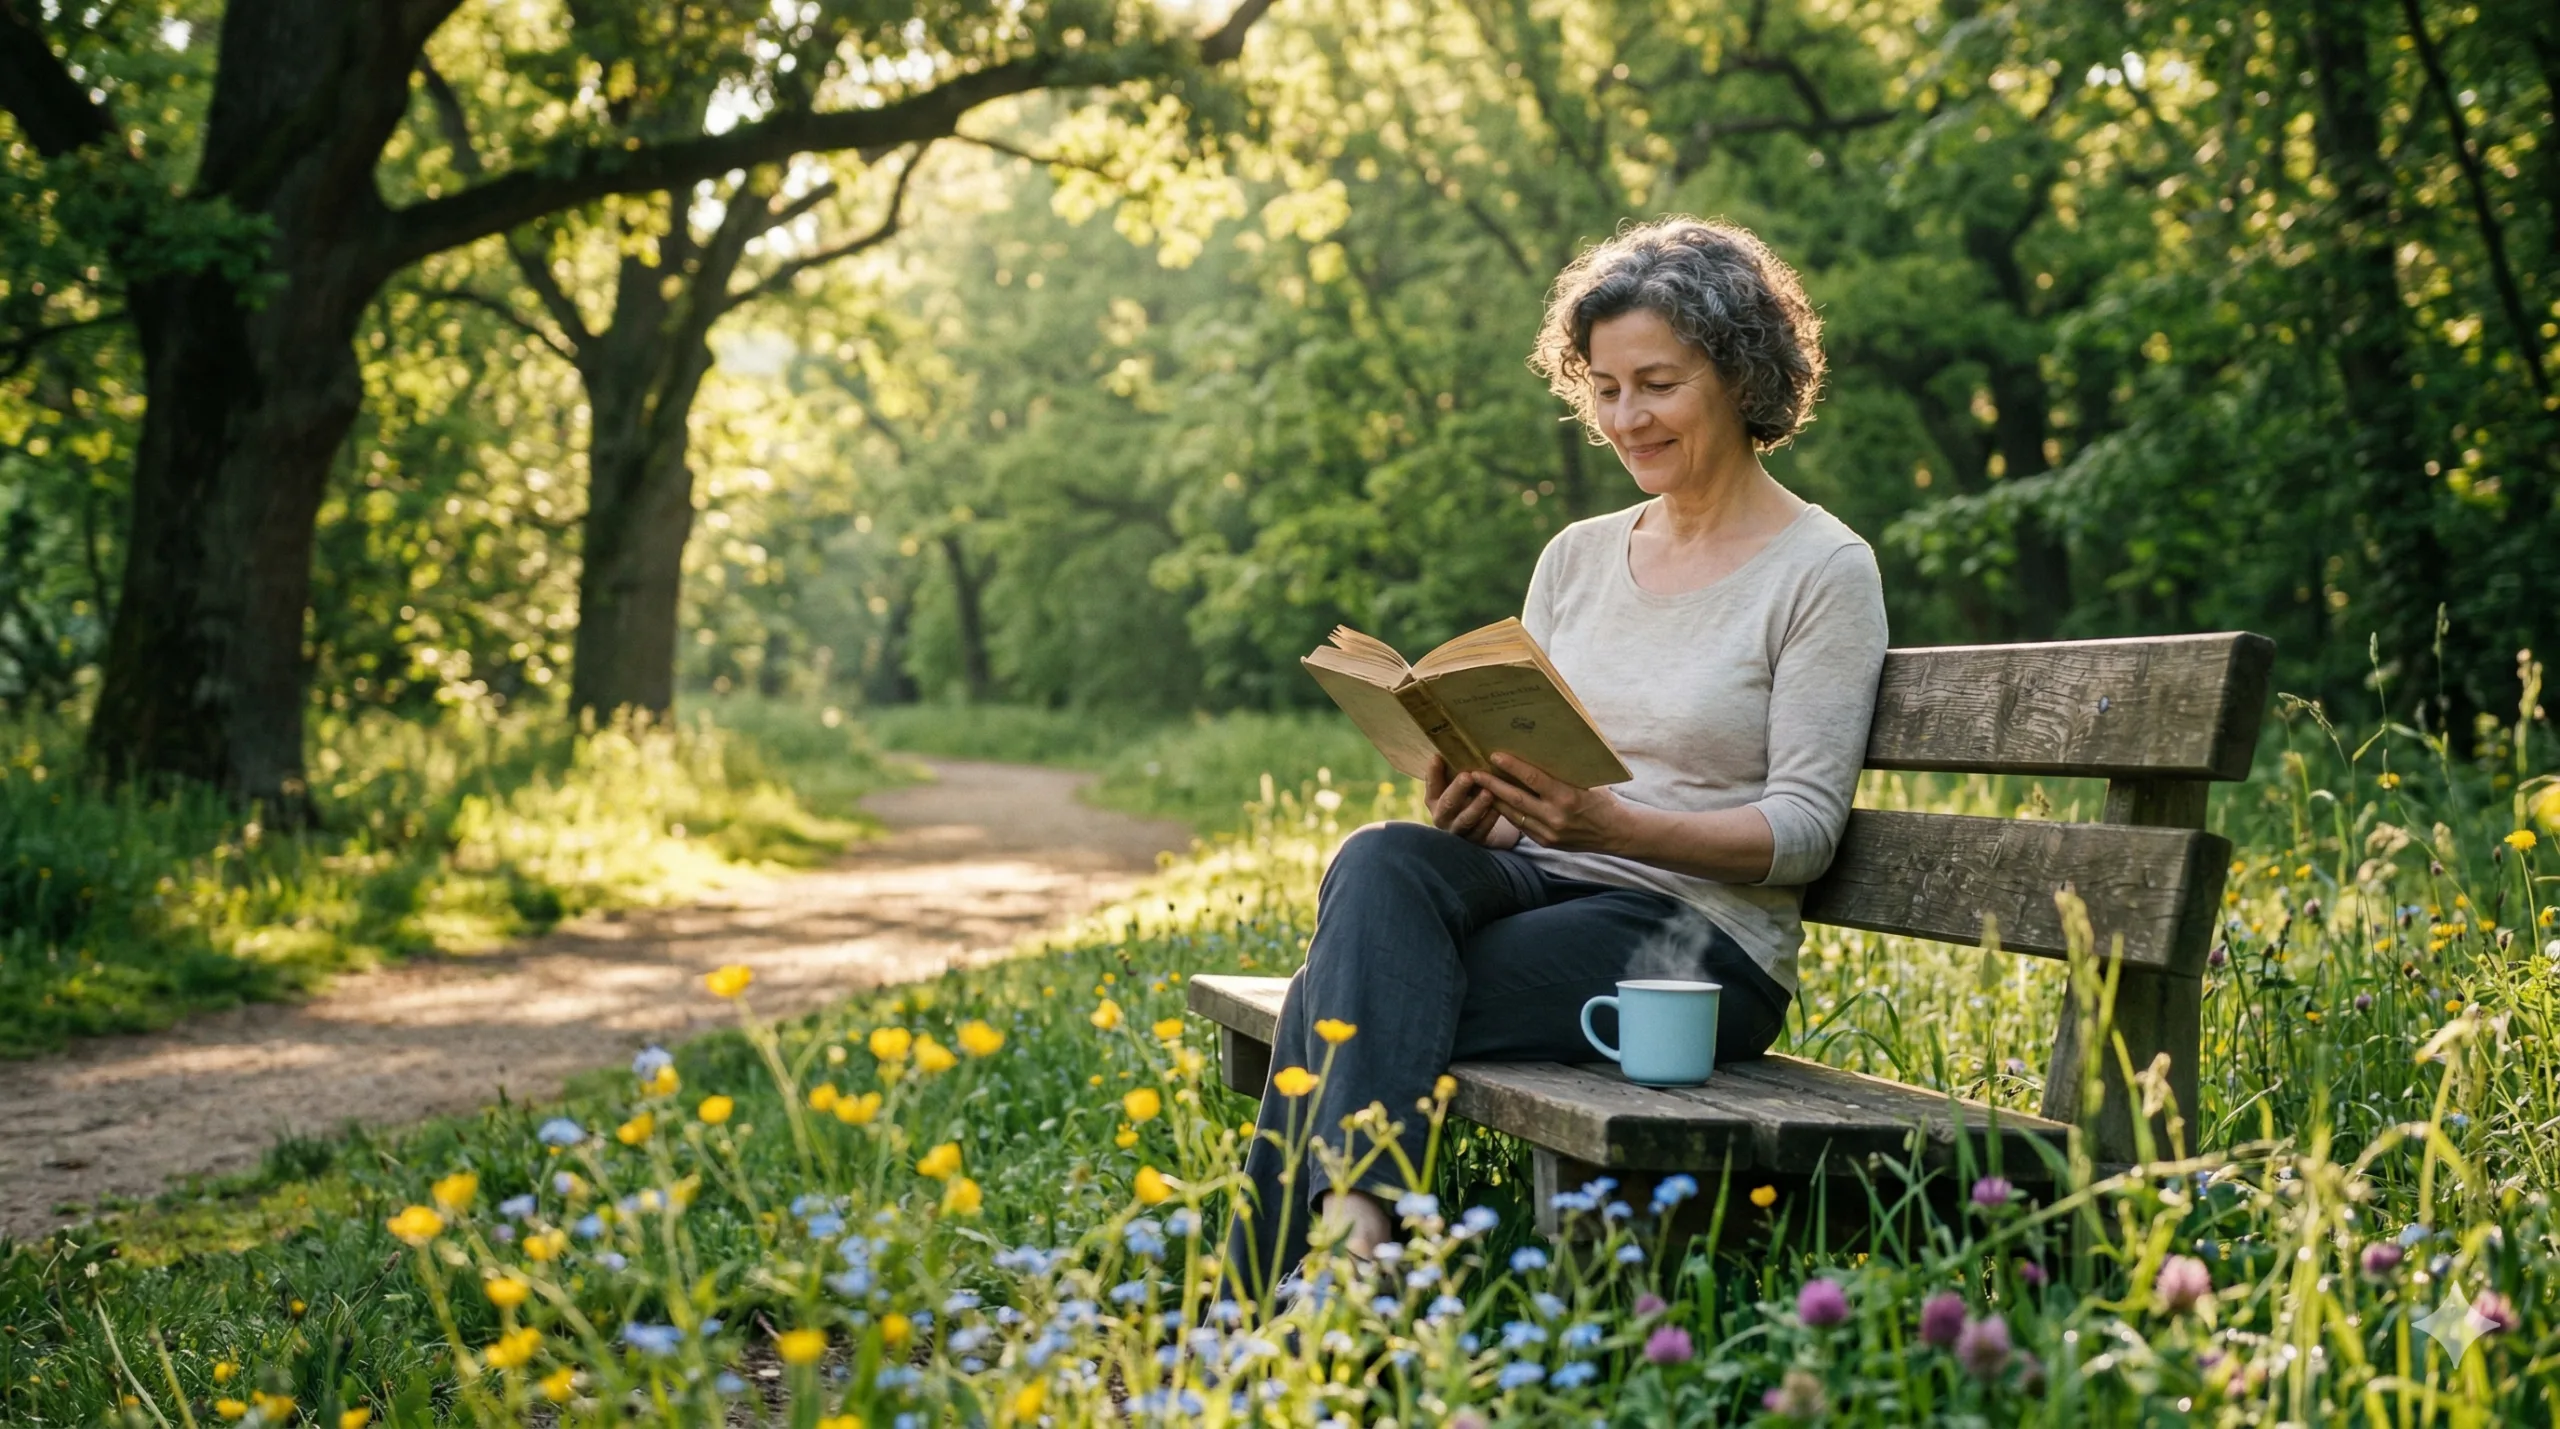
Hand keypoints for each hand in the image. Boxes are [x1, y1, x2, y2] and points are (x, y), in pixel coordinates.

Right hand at [1425, 755, 1520, 848]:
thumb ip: (1449, 769)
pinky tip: (1498, 809)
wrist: (1475, 827)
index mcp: (1434, 800)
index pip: (1431, 785)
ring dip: (1476, 807)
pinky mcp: (1474, 842)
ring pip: (1465, 820)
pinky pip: (1481, 832)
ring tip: (1488, 793)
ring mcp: (1457, 831)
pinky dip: (1490, 820)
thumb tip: (1446, 745)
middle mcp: (1442, 817)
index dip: (1433, 773)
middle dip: (1457, 790)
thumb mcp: (1453, 784)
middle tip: (1468, 776)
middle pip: (1447, 804)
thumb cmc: (1464, 796)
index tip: (1439, 758)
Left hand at [1476, 752, 1626, 852]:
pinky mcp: (1546, 843)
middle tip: (1473, 773)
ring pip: (1513, 814)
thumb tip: (1537, 748)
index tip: (1494, 755)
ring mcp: (1549, 833)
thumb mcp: (1586, 780)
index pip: (1533, 778)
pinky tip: (1495, 802)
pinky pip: (1521, 826)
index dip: (1511, 766)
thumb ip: (1562, 771)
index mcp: (1568, 796)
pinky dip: (1507, 813)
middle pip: (1515, 798)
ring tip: (1477, 787)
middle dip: (1491, 784)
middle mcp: (1556, 816)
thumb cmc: (1602, 798)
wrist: (1616, 832)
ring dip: (1493, 800)